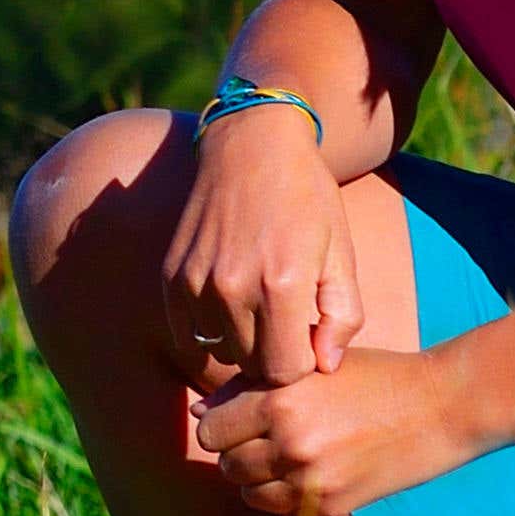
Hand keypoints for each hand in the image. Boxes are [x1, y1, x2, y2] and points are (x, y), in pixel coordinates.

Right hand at [154, 106, 358, 401]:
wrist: (252, 144)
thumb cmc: (307, 198)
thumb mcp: (341, 253)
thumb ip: (342, 315)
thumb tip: (326, 366)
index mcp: (280, 284)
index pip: (286, 371)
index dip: (305, 361)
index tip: (311, 334)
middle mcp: (231, 288)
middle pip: (253, 366)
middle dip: (275, 354)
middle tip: (289, 321)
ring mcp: (195, 283)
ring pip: (222, 353)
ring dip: (243, 343)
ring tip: (260, 307)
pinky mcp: (172, 278)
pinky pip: (190, 336)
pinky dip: (212, 331)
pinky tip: (232, 301)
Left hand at [188, 343, 466, 515]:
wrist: (438, 409)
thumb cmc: (371, 377)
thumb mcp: (310, 367)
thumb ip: (251, 387)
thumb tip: (199, 411)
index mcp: (280, 401)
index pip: (210, 429)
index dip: (220, 423)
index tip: (239, 418)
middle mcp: (290, 443)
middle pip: (224, 462)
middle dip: (236, 450)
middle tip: (263, 436)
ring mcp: (310, 480)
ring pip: (246, 490)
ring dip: (255, 476)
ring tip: (283, 454)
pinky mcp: (329, 507)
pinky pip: (276, 508)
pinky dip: (279, 495)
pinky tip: (303, 473)